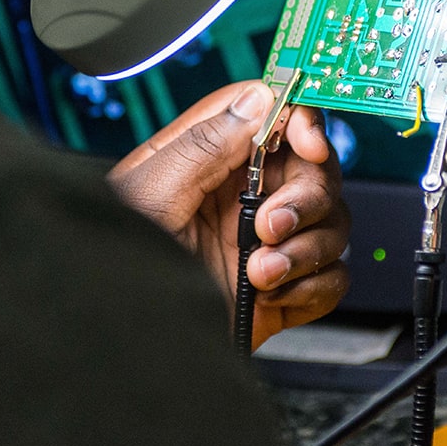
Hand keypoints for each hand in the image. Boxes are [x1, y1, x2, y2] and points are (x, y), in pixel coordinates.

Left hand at [107, 80, 349, 348]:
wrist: (120, 346)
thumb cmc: (113, 265)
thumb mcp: (151, 193)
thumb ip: (204, 143)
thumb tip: (256, 99)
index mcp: (209, 158)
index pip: (272, 116)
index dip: (301, 120)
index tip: (309, 144)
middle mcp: (242, 195)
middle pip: (314, 169)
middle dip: (306, 196)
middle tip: (270, 225)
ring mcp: (264, 242)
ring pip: (332, 220)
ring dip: (308, 246)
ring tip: (262, 271)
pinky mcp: (282, 289)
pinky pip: (332, 275)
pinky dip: (314, 284)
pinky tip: (273, 293)